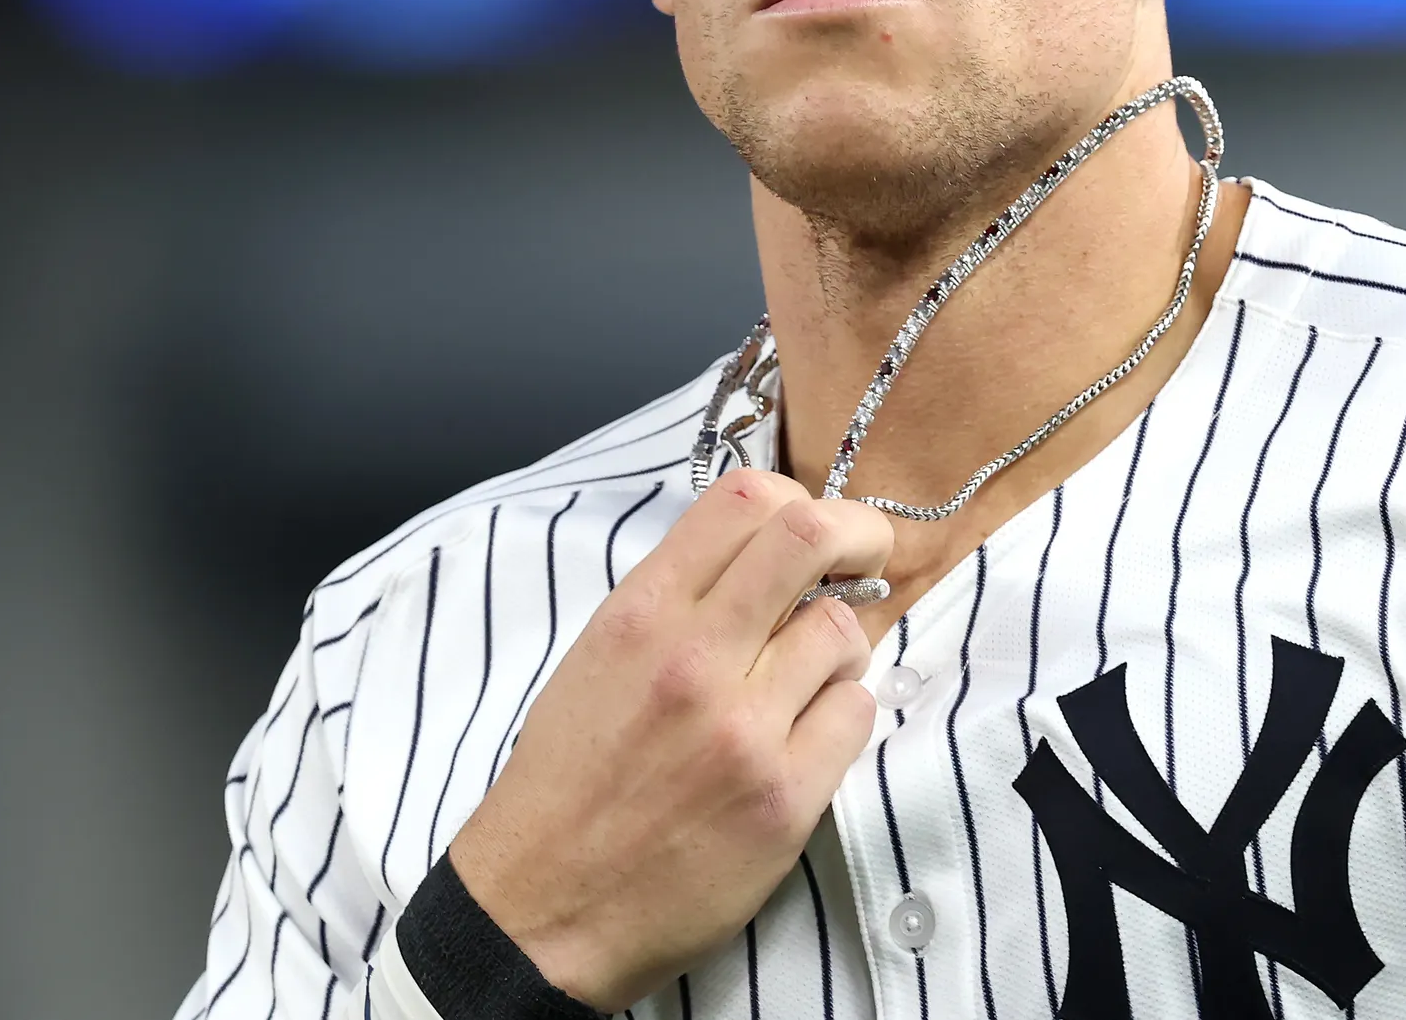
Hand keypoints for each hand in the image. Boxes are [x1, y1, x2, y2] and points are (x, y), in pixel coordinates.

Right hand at [444, 469, 892, 1009]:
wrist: (542, 907)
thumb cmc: (569, 784)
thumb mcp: (597, 661)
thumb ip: (678, 603)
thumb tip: (766, 556)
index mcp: (638, 615)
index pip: (744, 499)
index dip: (800, 501)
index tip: (815, 531)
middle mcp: (692, 659)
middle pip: (811, 537)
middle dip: (856, 537)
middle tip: (863, 563)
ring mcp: (743, 730)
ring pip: (845, 632)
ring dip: (838, 649)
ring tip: (806, 682)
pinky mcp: (784, 798)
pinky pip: (854, 716)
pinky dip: (839, 717)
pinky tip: (802, 740)